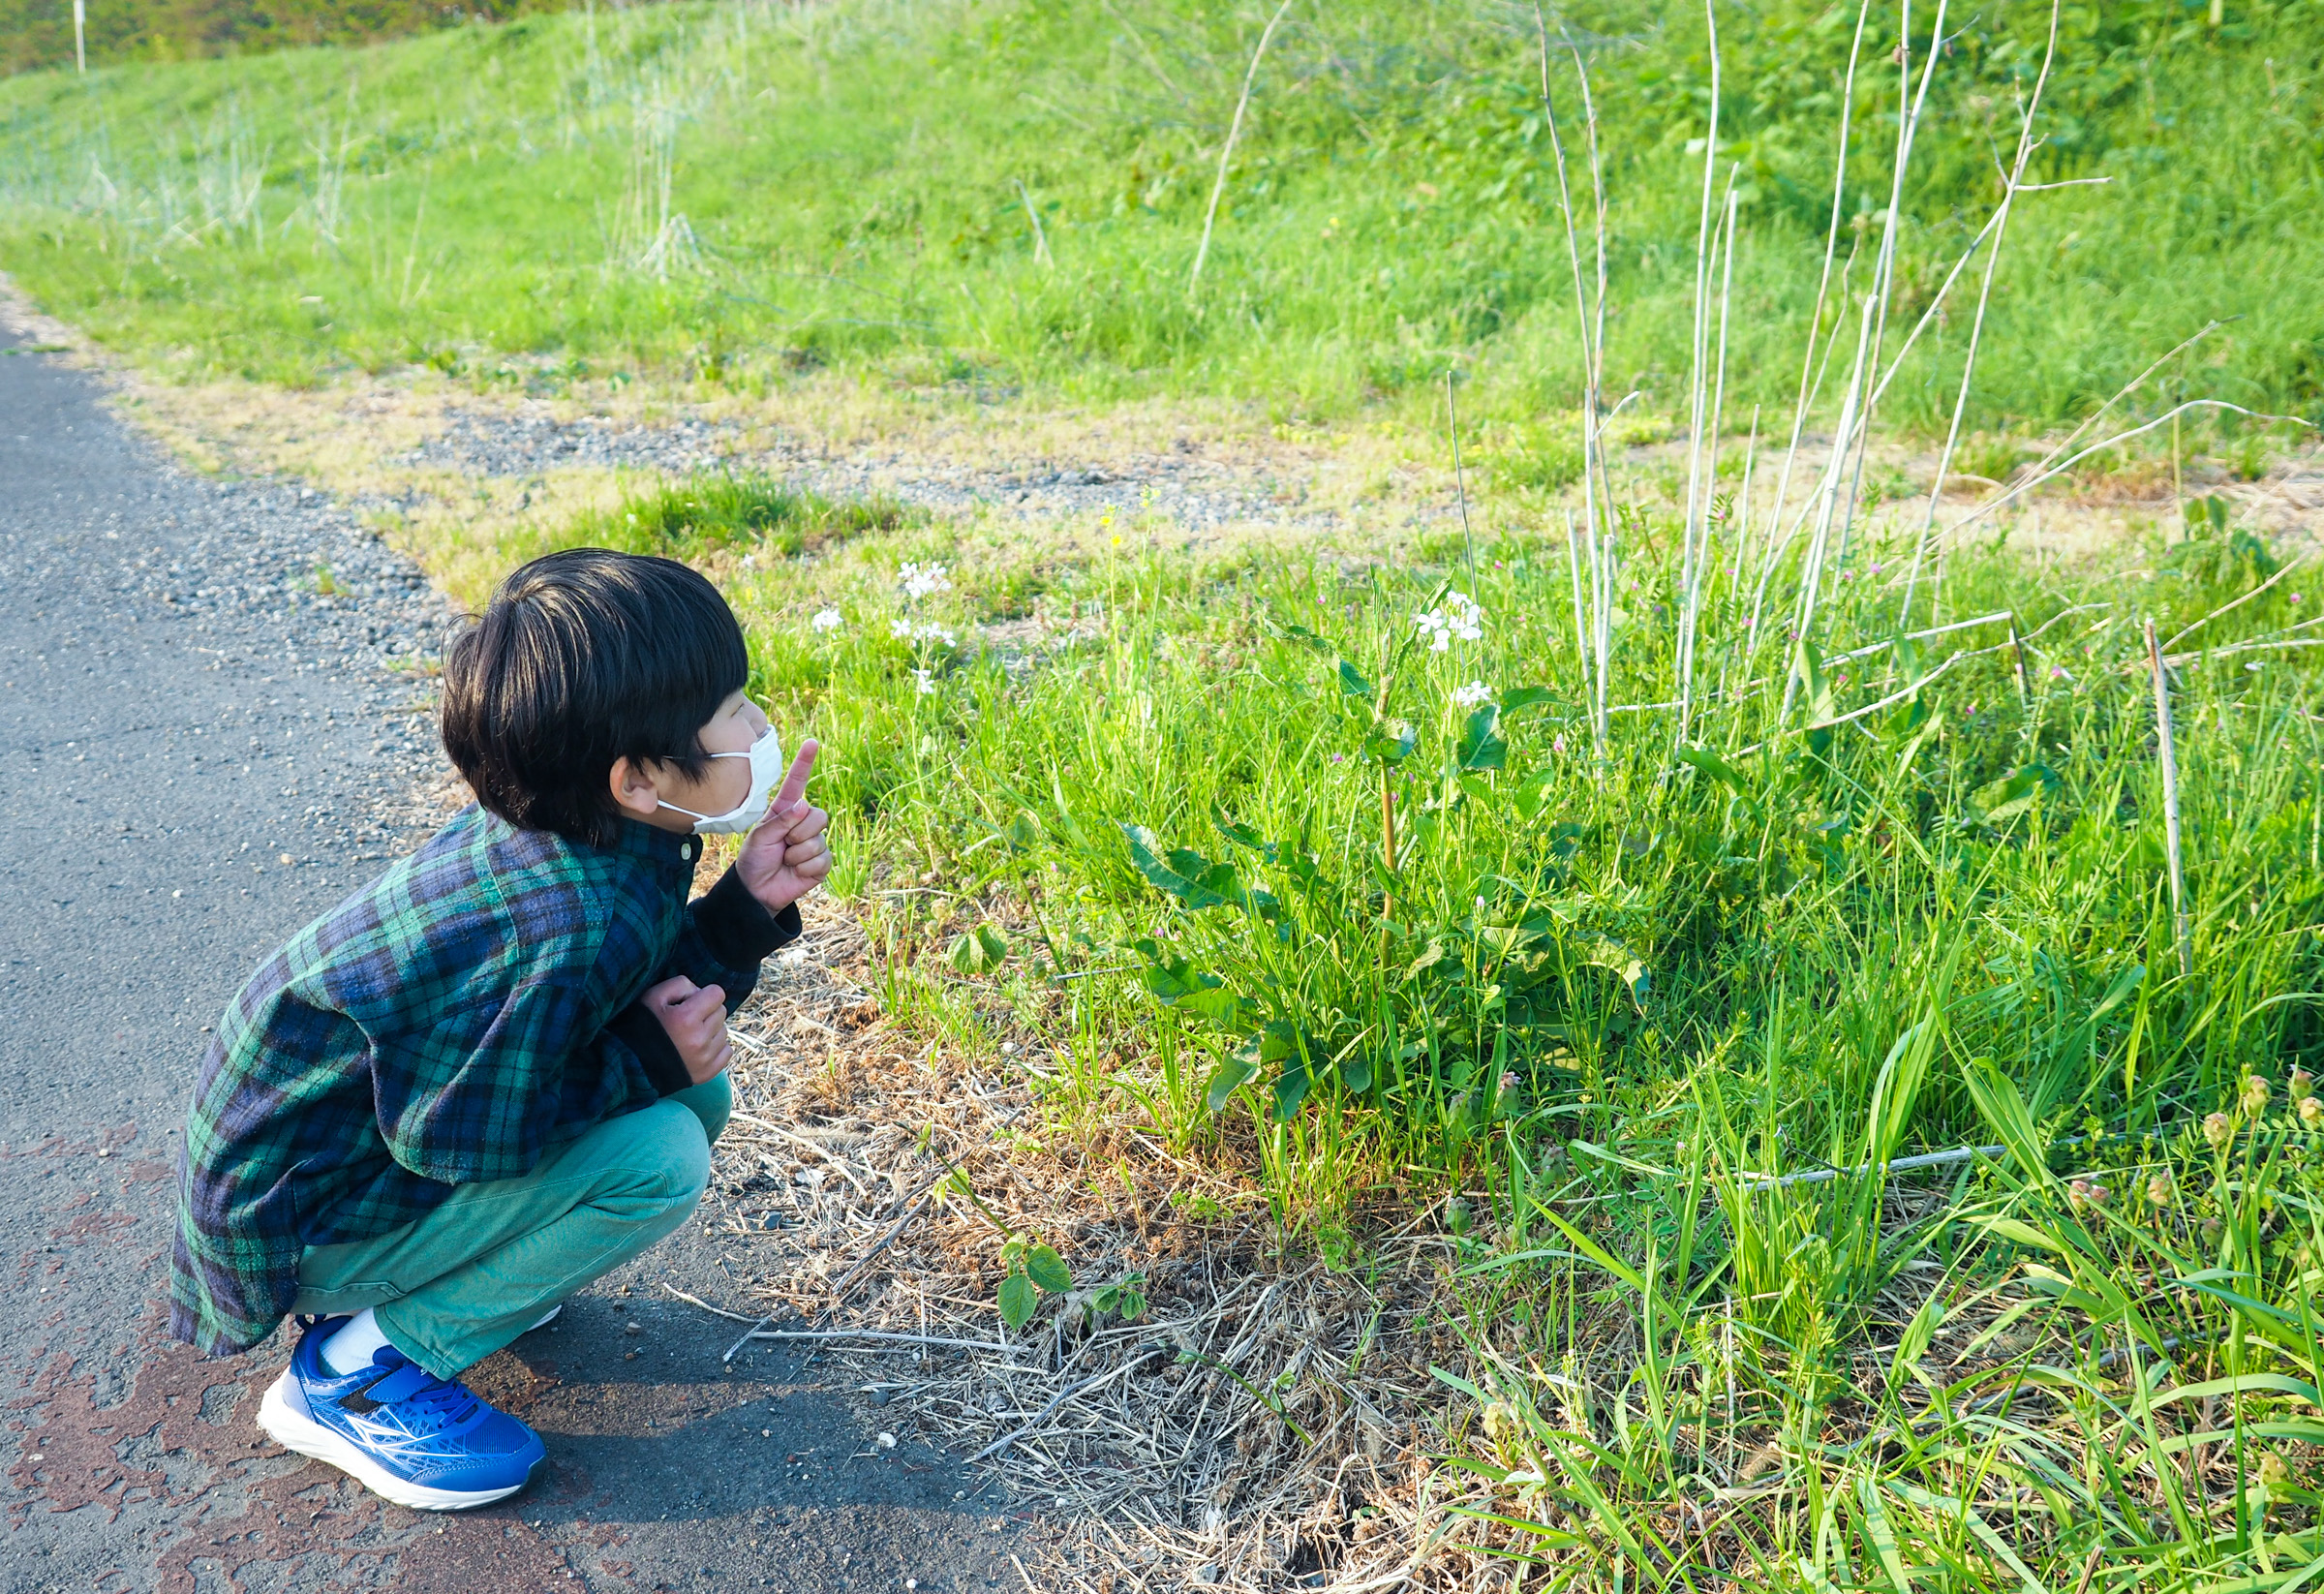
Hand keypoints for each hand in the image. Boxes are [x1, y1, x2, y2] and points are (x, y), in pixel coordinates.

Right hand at [643, 975, 731, 1084]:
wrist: (629, 1064)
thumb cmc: (640, 1025)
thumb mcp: (653, 996)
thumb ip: (680, 984)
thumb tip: (701, 991)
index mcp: (685, 1018)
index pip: (717, 994)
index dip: (704, 994)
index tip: (690, 1002)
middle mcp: (698, 1039)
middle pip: (721, 1011)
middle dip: (707, 1011)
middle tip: (686, 1019)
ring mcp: (704, 1058)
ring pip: (724, 1031)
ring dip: (710, 1030)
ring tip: (688, 1035)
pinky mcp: (706, 1073)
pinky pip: (727, 1051)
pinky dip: (716, 1048)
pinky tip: (697, 1048)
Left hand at [737, 739, 831, 913]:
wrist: (757, 890)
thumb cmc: (755, 859)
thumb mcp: (759, 836)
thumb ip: (780, 821)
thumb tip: (804, 806)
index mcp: (785, 810)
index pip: (798, 782)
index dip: (805, 762)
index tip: (812, 742)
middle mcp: (803, 823)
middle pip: (817, 815)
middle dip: (798, 832)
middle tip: (783, 845)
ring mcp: (814, 842)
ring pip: (817, 839)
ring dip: (797, 853)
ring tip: (785, 859)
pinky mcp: (821, 862)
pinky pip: (822, 858)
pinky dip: (804, 867)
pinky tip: (795, 871)